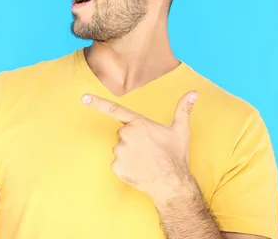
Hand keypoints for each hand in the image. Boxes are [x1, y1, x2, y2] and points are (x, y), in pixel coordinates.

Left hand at [81, 91, 198, 204]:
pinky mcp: (116, 167)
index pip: (114, 110)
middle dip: (133, 138)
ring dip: (129, 152)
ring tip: (145, 160)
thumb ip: (183, 109)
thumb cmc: (175, 156)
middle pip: (123, 133)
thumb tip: (194, 93)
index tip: (83, 98)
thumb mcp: (180, 130)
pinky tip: (139, 168)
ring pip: (120, 148)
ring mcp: (120, 152)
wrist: (171, 183)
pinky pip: (117, 163)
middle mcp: (126, 135)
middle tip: (148, 148)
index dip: (97, 103)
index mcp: (139, 123)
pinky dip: (126, 166)